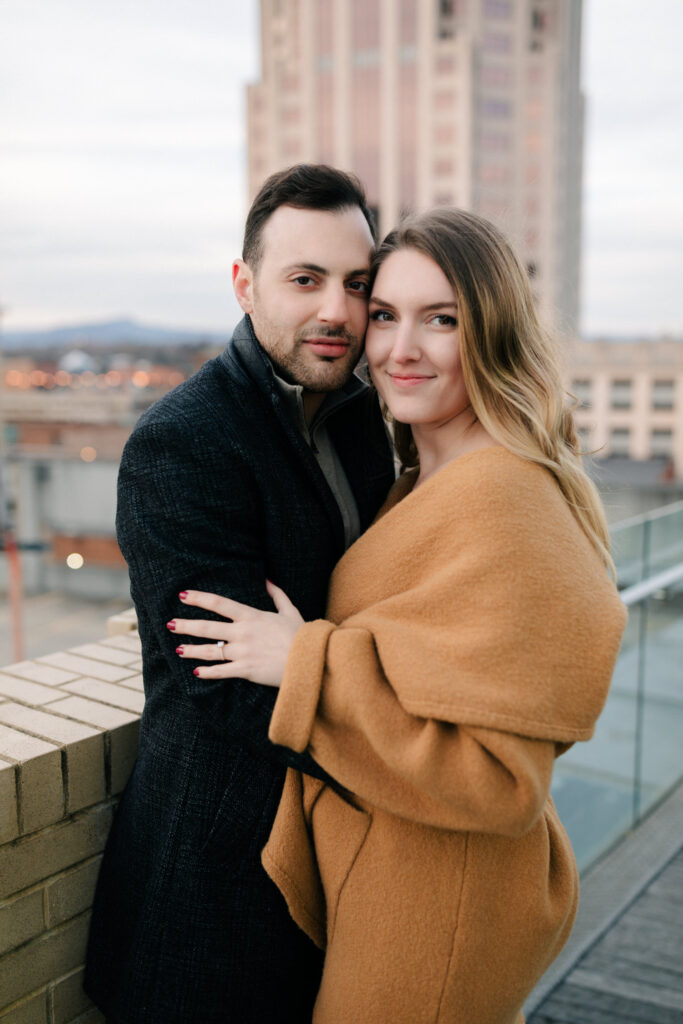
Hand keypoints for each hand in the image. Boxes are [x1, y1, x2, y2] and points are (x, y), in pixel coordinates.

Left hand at [169, 580, 303, 686]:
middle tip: (169, 624)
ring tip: (177, 649)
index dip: (199, 598)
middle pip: (208, 627)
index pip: (220, 604)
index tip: (183, 595)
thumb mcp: (290, 610)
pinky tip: (196, 672)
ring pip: (210, 651)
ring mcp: (242, 652)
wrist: (309, 660)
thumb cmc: (301, 635)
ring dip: (191, 650)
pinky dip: (207, 672)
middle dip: (186, 625)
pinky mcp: (245, 670)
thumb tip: (267, 579)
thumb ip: (277, 594)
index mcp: (252, 616)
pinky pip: (221, 671)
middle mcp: (243, 633)